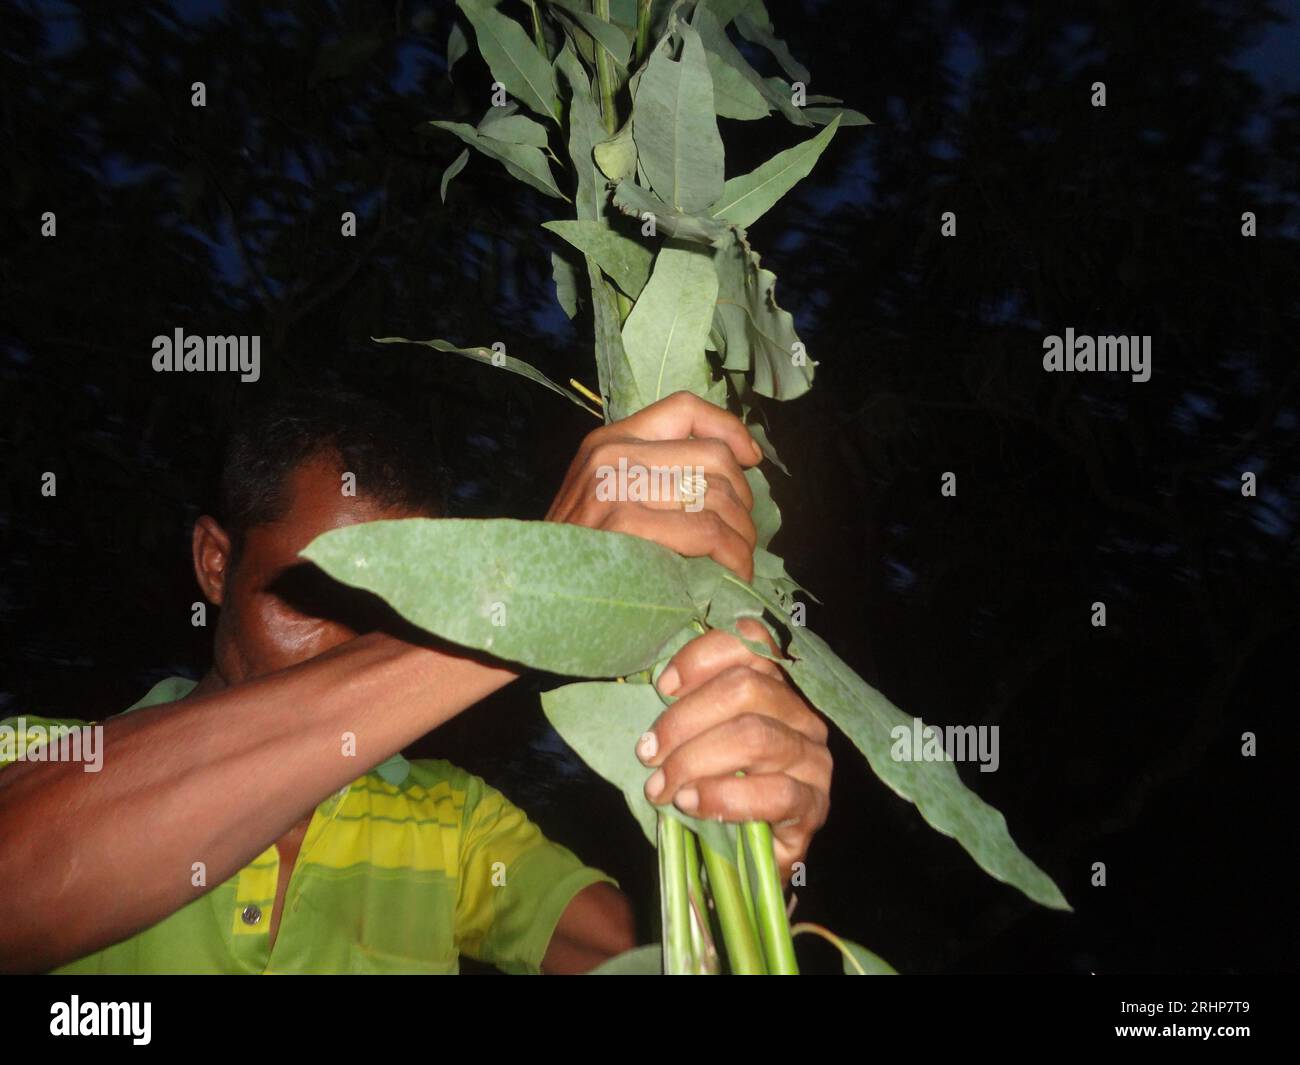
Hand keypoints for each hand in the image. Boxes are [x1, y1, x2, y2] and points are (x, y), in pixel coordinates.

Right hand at [545, 391, 762, 580]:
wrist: (529, 599)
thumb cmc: (579, 557)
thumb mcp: (605, 498)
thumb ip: (653, 473)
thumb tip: (734, 462)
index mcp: (608, 440)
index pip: (685, 408)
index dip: (729, 429)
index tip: (751, 460)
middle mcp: (611, 453)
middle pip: (714, 457)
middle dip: (743, 501)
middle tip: (742, 538)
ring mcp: (615, 485)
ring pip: (717, 495)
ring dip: (743, 535)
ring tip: (739, 561)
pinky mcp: (624, 523)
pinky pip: (707, 530)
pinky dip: (732, 555)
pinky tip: (732, 574)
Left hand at [635, 619, 831, 880]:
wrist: (745, 860)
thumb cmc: (715, 788)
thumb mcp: (698, 740)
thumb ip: (688, 709)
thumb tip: (657, 687)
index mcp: (775, 686)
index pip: (752, 643)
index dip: (702, 658)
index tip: (662, 687)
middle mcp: (802, 715)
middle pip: (746, 688)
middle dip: (685, 719)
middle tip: (648, 753)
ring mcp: (813, 760)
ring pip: (755, 736)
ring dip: (695, 760)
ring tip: (662, 787)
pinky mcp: (814, 807)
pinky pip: (774, 793)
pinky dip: (723, 797)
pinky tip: (692, 804)